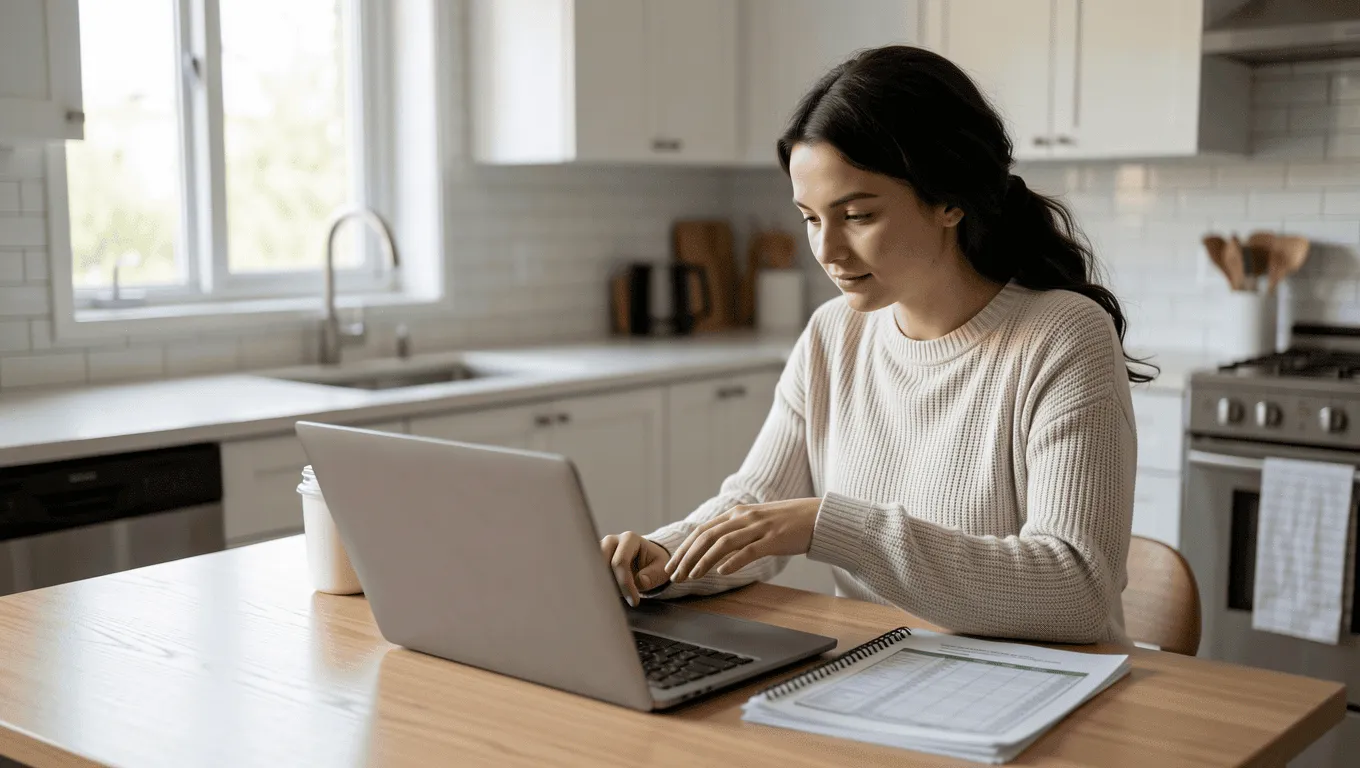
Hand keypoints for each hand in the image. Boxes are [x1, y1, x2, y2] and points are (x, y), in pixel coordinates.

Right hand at [599, 532, 670, 606]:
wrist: (646, 560)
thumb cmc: (654, 564)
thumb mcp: (661, 569)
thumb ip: (652, 575)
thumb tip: (640, 581)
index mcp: (629, 539)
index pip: (620, 562)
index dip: (625, 584)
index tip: (634, 602)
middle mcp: (611, 540)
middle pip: (601, 564)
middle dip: (611, 585)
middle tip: (622, 600)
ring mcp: (600, 549)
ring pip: (593, 569)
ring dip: (602, 586)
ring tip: (615, 598)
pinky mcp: (594, 559)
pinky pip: (590, 573)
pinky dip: (597, 586)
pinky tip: (606, 596)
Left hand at [665, 498, 820, 583]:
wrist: (817, 516)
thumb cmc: (786, 523)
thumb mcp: (756, 523)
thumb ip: (736, 532)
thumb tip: (715, 551)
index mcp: (737, 513)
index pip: (703, 530)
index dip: (685, 548)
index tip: (672, 565)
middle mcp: (744, 517)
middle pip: (707, 536)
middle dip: (687, 556)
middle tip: (674, 575)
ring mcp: (759, 527)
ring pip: (724, 543)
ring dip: (704, 560)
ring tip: (691, 576)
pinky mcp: (774, 539)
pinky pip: (750, 550)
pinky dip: (734, 561)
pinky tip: (722, 572)